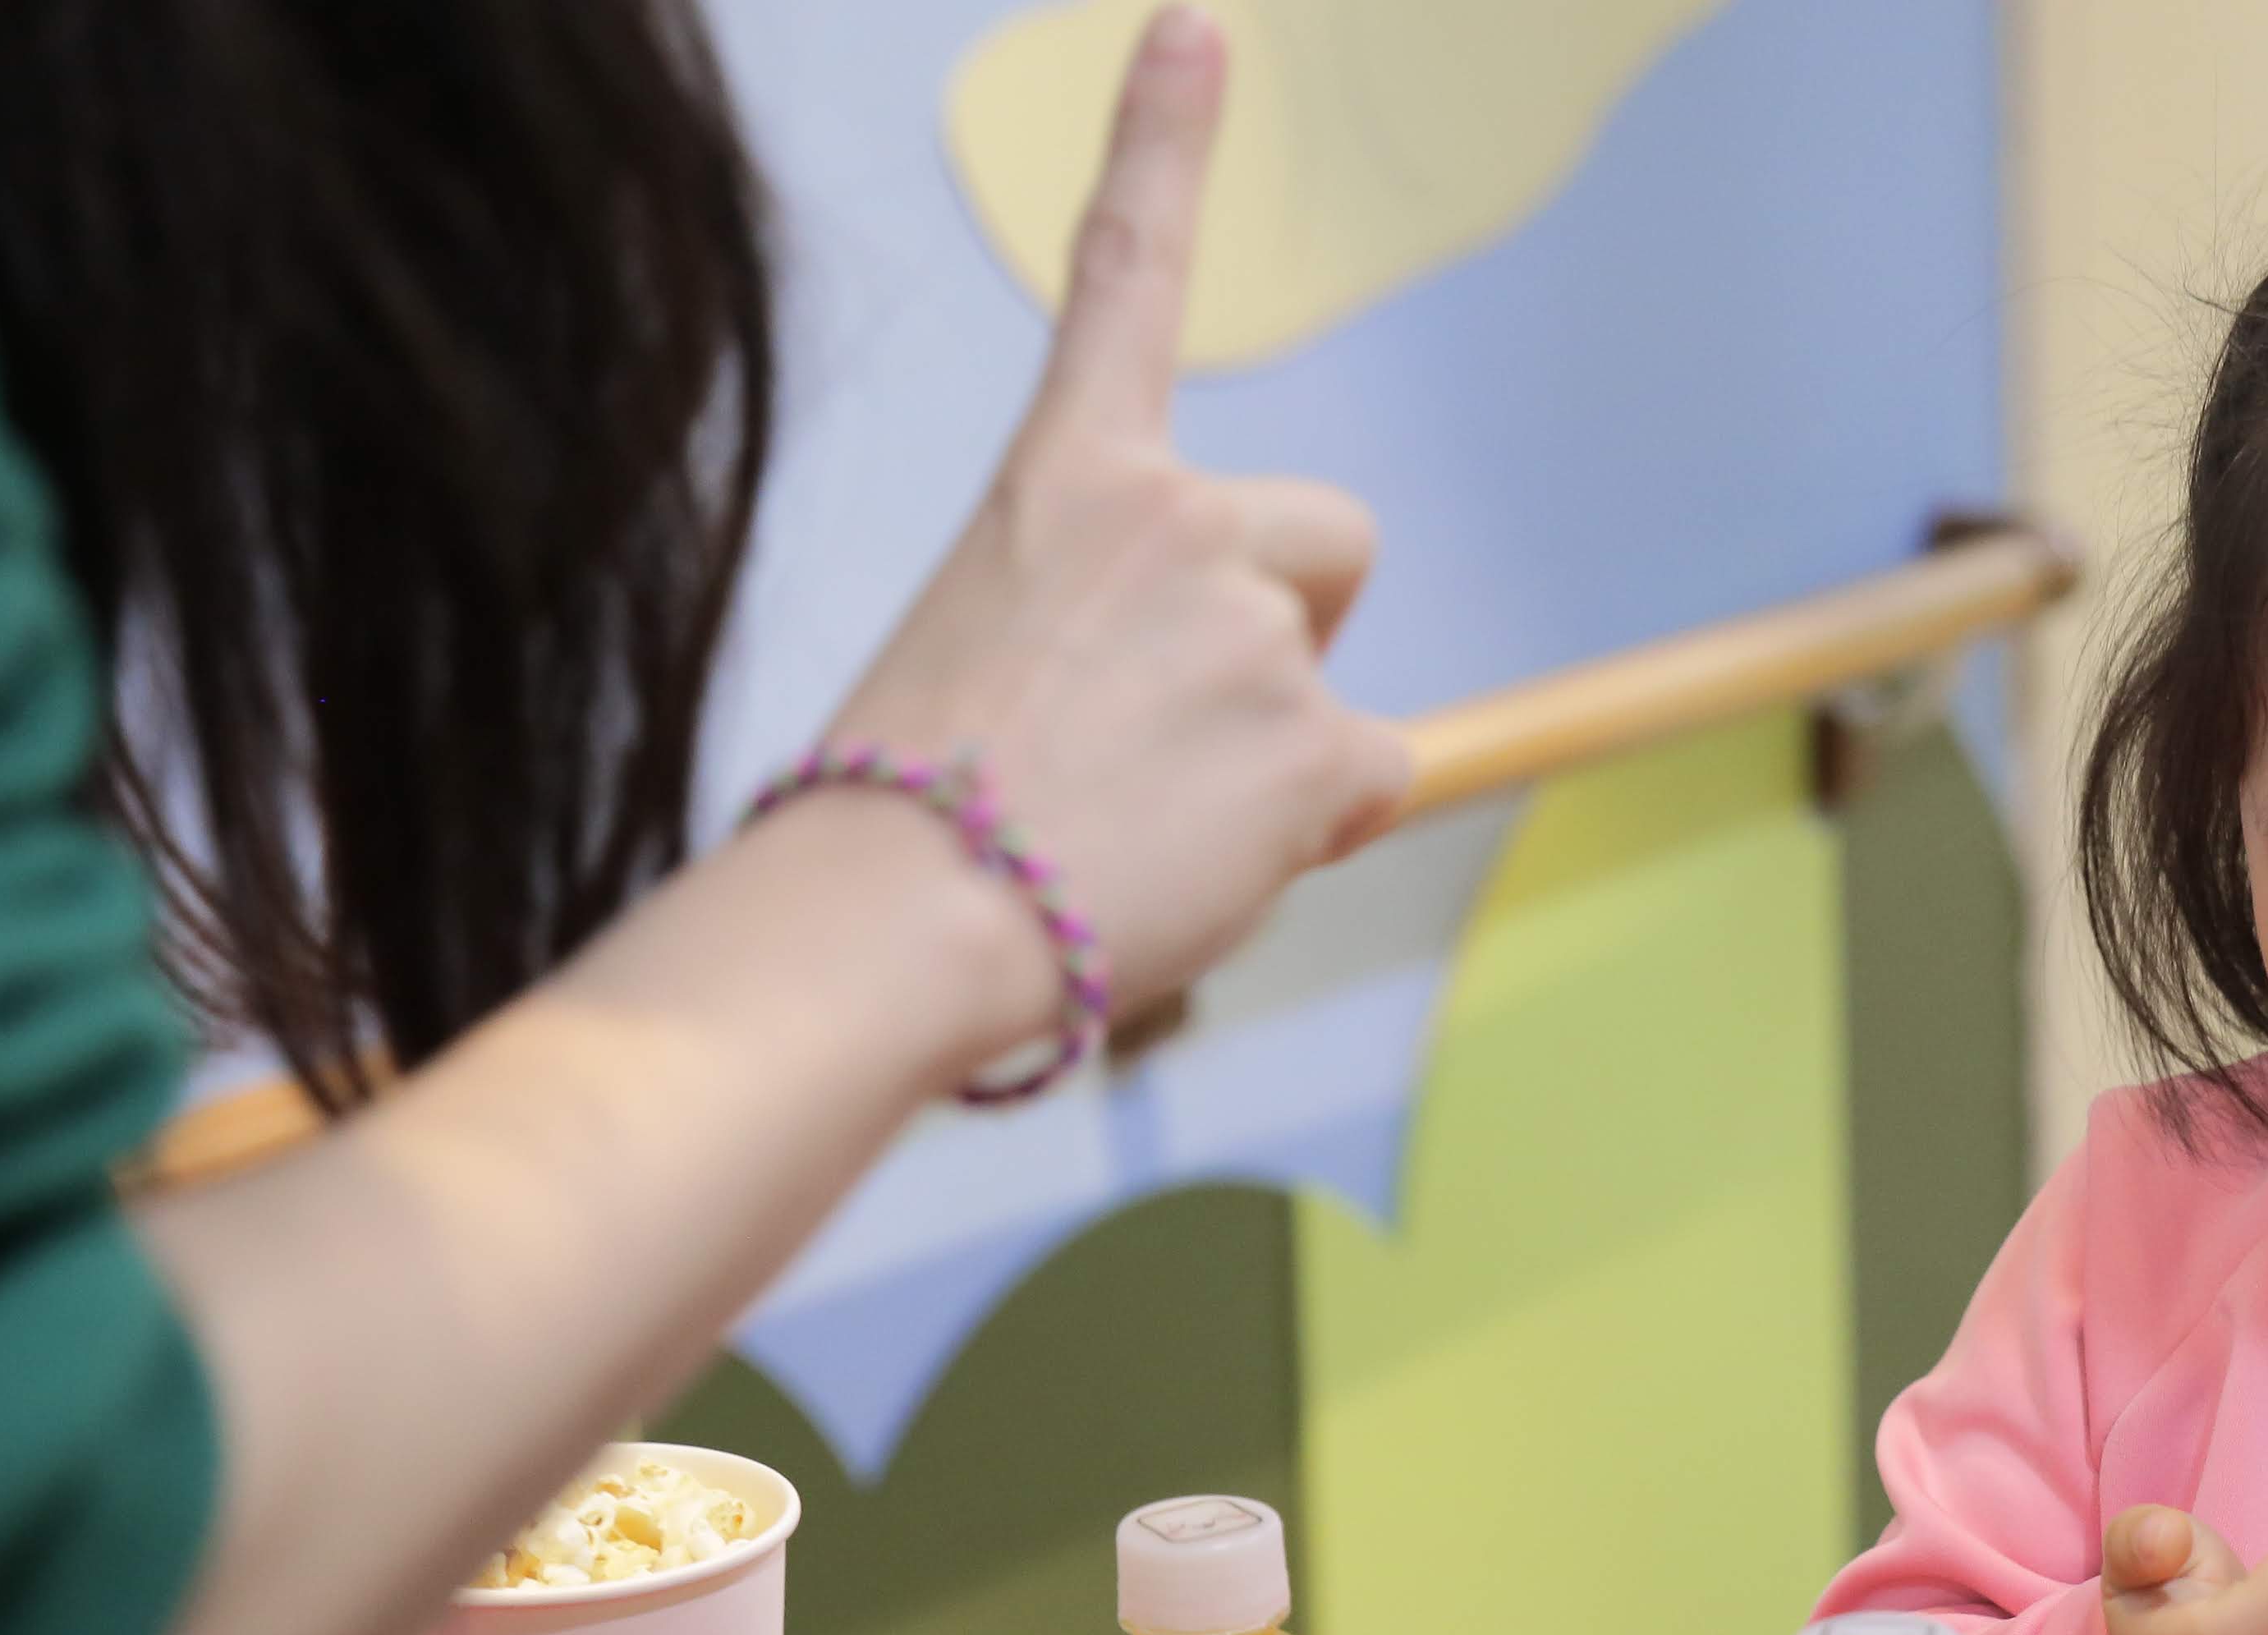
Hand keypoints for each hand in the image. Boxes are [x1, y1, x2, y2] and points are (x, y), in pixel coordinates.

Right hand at [815, 6, 1413, 1057]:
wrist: (894, 913)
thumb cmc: (907, 813)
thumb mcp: (989, 664)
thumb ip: (1108, 643)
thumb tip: (1204, 729)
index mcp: (1063, 483)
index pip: (1125, 282)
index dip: (1165, 146)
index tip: (1203, 32)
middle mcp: (1174, 520)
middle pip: (1326, 545)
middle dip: (1289, 632)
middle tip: (1166, 738)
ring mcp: (1251, 623)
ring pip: (1334, 687)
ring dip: (1274, 757)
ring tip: (1148, 822)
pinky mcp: (1313, 732)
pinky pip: (1373, 780)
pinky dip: (1312, 829)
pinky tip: (1203, 861)